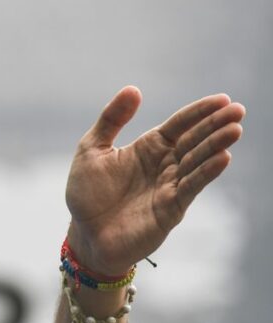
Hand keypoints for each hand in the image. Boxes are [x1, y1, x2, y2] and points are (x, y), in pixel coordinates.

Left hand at [64, 86, 244, 275]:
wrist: (85, 233)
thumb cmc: (88, 193)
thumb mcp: (92, 149)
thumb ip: (111, 119)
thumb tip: (133, 89)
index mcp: (149, 148)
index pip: (179, 125)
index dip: (199, 112)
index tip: (222, 99)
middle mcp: (164, 165)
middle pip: (194, 140)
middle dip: (215, 125)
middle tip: (238, 110)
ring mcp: (170, 186)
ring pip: (197, 162)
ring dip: (215, 146)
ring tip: (234, 130)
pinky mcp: (170, 209)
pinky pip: (190, 187)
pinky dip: (205, 173)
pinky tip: (222, 158)